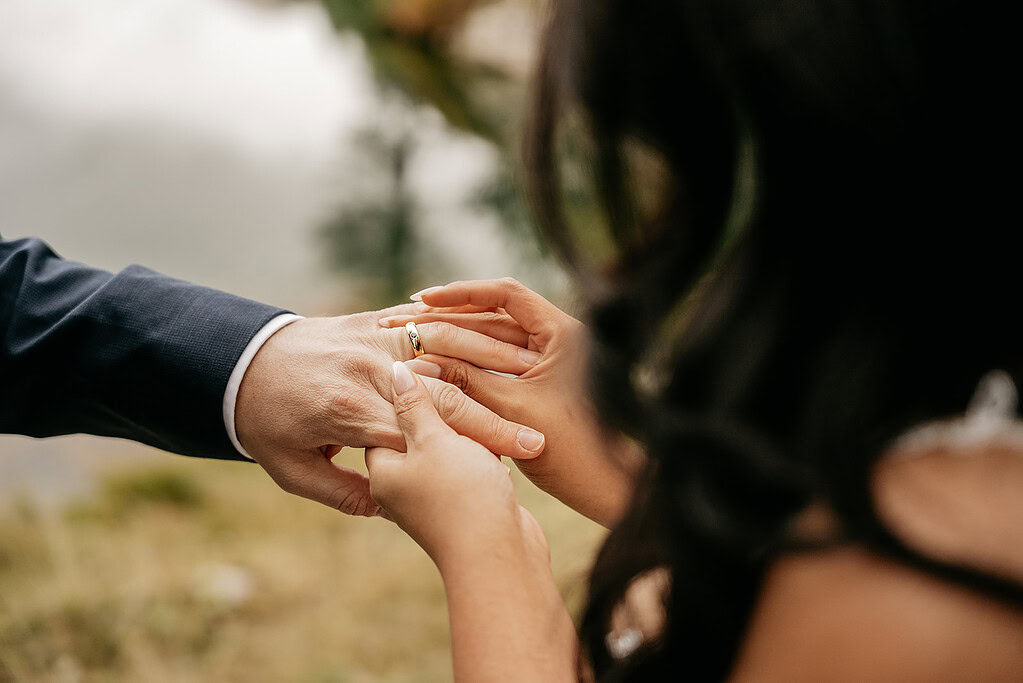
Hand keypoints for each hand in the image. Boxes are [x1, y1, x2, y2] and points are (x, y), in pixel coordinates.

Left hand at [234, 304, 546, 516]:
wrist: (238, 362)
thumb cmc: (266, 424)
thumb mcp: (293, 471)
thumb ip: (344, 492)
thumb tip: (387, 510)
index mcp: (351, 412)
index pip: (430, 434)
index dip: (479, 446)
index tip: (518, 461)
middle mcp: (366, 371)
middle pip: (448, 394)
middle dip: (496, 418)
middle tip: (540, 436)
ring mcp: (370, 340)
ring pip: (444, 347)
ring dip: (491, 359)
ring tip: (532, 374)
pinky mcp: (371, 321)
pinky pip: (423, 319)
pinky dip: (461, 323)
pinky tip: (492, 327)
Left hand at [364, 361, 527, 562]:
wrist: (499, 559)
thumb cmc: (460, 498)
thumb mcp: (434, 442)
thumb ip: (415, 407)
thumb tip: (398, 375)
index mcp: (382, 470)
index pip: (383, 418)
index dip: (408, 392)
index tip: (435, 374)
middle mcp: (400, 487)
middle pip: (415, 434)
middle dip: (442, 416)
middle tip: (463, 394)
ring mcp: (431, 500)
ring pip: (444, 450)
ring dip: (466, 435)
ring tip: (484, 422)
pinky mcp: (462, 506)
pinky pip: (466, 469)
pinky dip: (480, 456)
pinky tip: (498, 447)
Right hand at [379, 279, 640, 525]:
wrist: (609, 488)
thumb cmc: (573, 450)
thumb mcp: (512, 409)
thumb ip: (468, 380)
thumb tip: (420, 363)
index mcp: (562, 332)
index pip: (506, 294)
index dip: (462, 293)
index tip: (424, 299)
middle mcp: (559, 338)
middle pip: (497, 315)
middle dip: (450, 317)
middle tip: (404, 319)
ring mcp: (551, 361)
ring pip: (494, 340)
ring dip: (456, 340)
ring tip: (411, 338)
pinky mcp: (543, 384)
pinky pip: (499, 364)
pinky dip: (469, 364)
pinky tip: (435, 367)